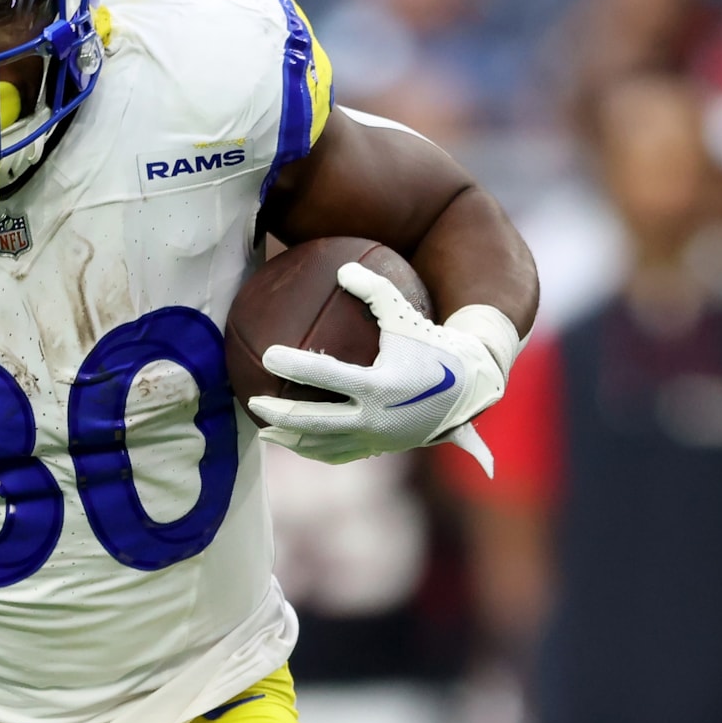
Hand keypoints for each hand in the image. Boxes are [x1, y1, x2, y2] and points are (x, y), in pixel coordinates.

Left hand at [249, 264, 508, 467]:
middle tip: (254, 400)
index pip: (327, 376)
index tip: (268, 356)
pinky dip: (313, 450)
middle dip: (280, 414)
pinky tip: (294, 440)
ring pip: (324, 445)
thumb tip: (342, 268)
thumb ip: (375, 290)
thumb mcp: (405, 314)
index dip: (295, 365)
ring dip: (291, 439)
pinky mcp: (379, 449)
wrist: (467, 389)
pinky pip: (339, 454)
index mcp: (381, 385)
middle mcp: (376, 418)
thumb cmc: (432, 345)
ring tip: (264, 430)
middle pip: (316, 422)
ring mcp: (376, 439)